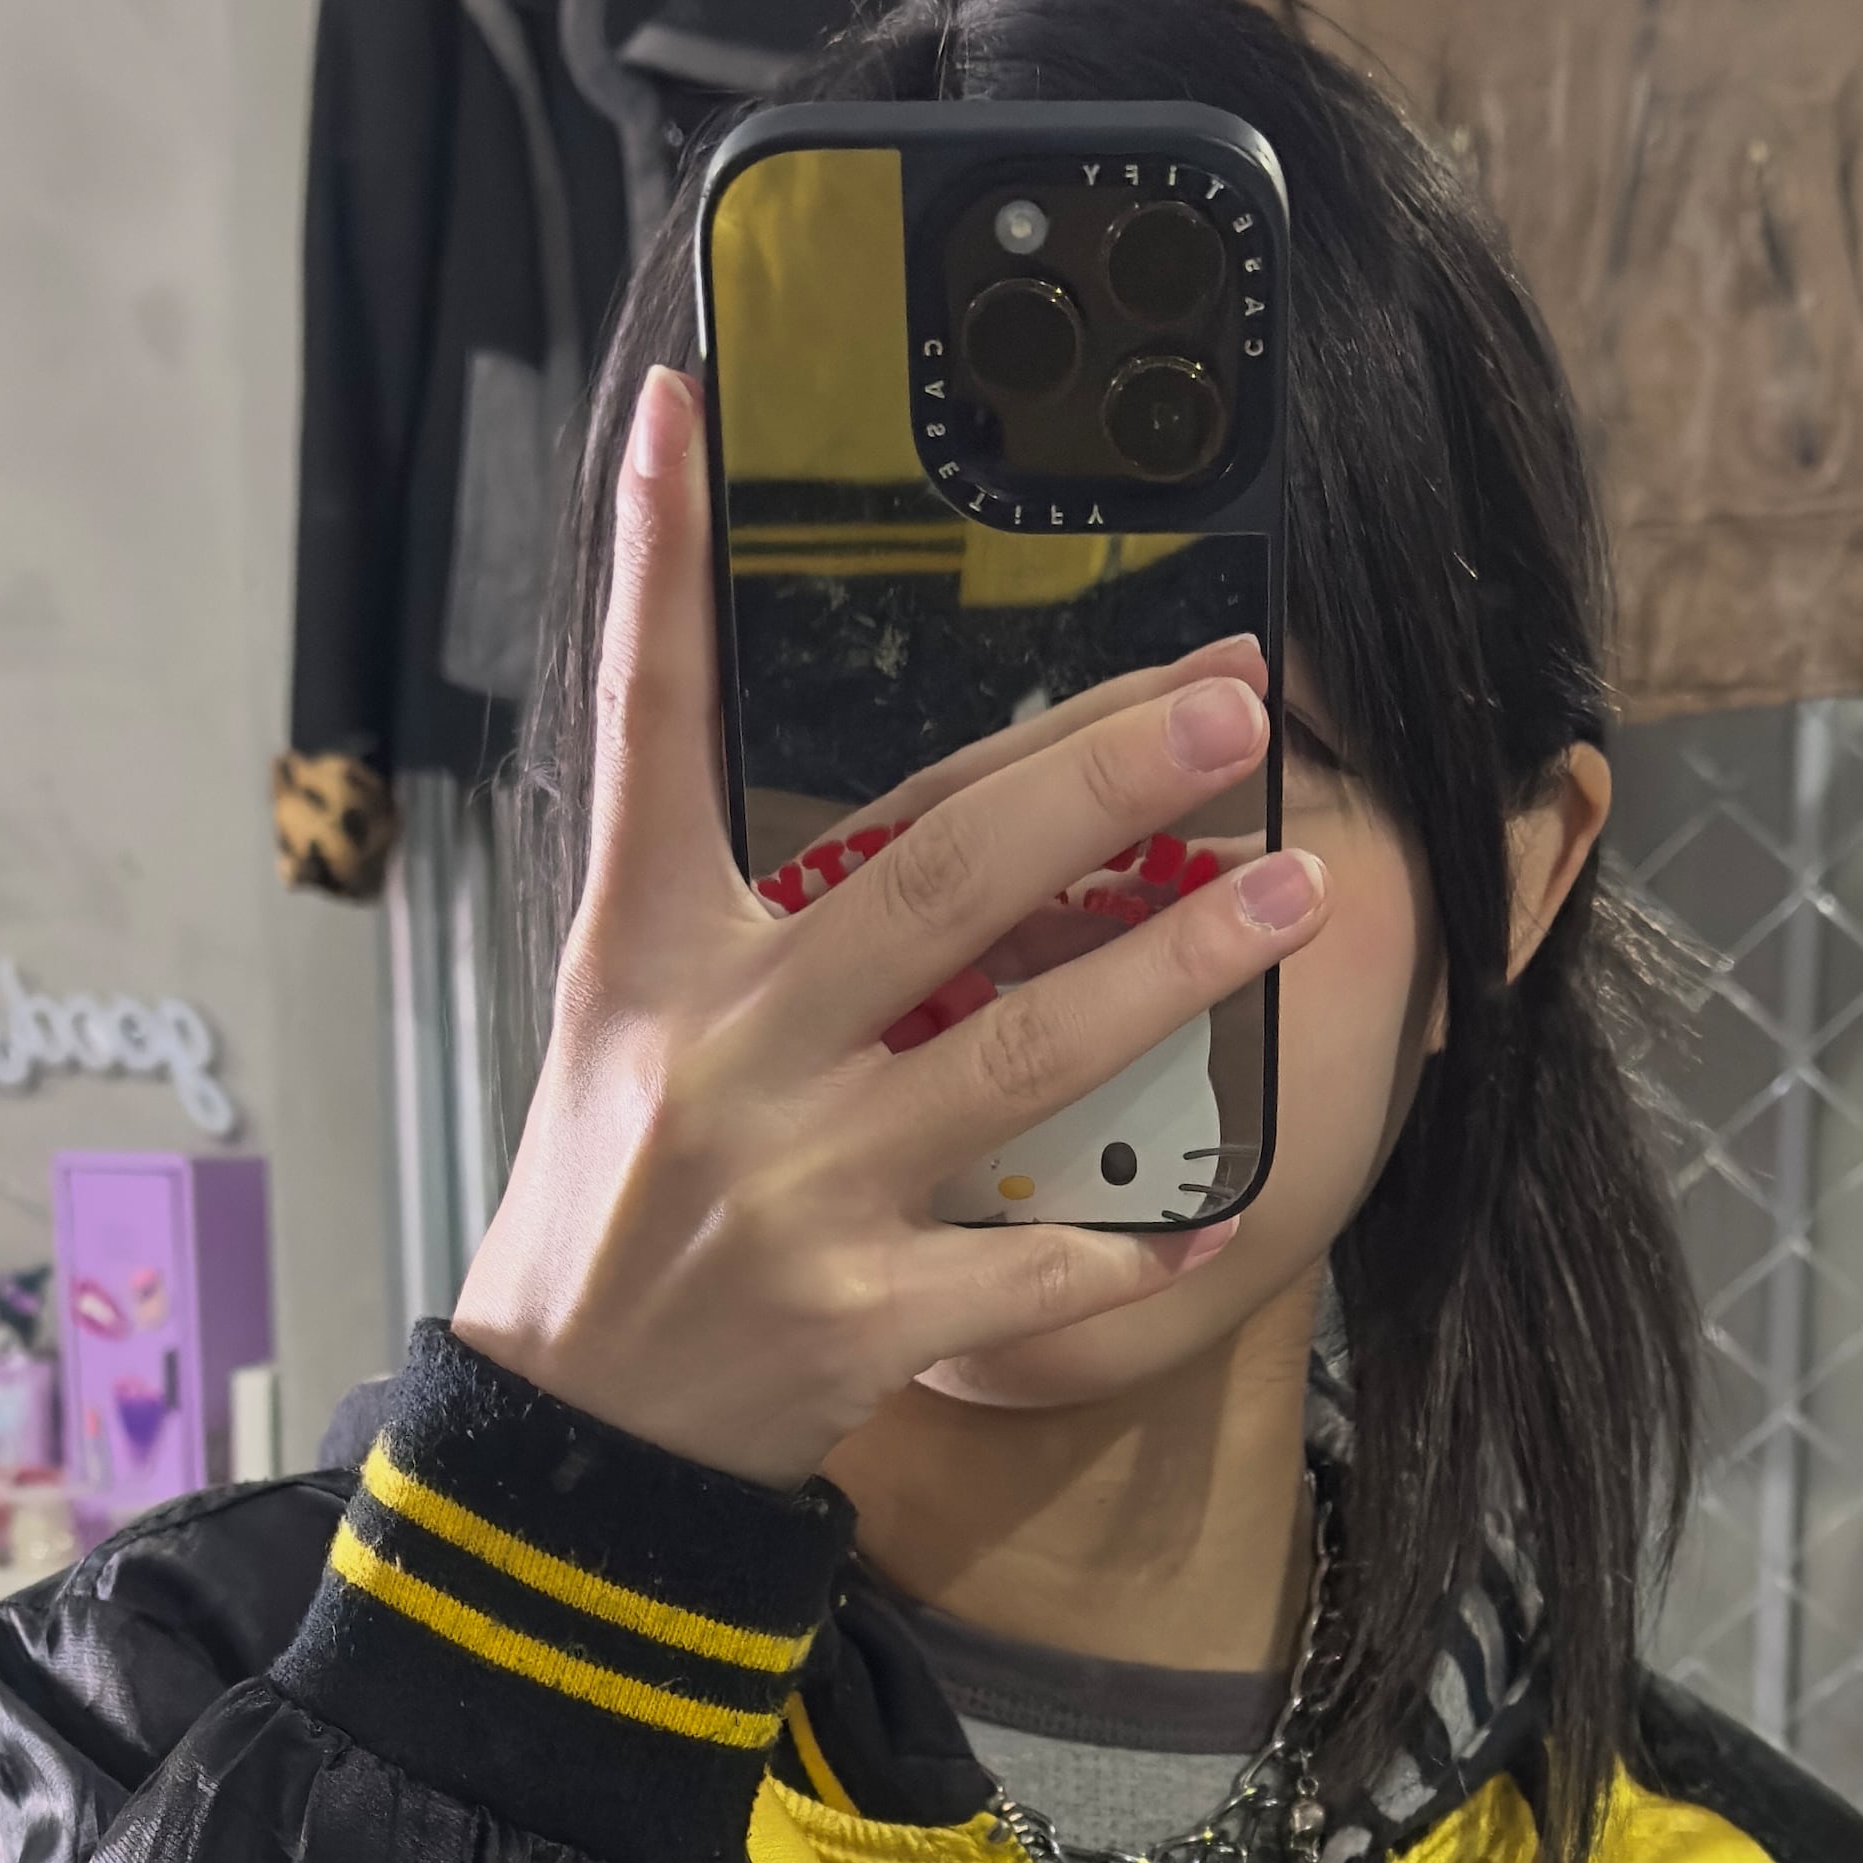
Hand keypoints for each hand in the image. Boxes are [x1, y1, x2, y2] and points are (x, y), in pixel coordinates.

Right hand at [449, 363, 1328, 1494]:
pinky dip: (1136, 1241)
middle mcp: (722, 1051)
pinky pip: (1032, 1264)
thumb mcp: (629, 1035)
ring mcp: (794, 1187)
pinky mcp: (855, 1313)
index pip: (648, 732)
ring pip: (1019, 1053)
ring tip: (1292, 889)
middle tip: (1230, 702)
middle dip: (1099, 780)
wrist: (570, 1444)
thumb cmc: (614, 1216)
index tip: (683, 418)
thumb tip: (906, 810)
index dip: (656, 572)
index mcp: (647, 956)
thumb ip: (738, 920)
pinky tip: (1227, 1204)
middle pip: (937, 876)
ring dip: (1172, 968)